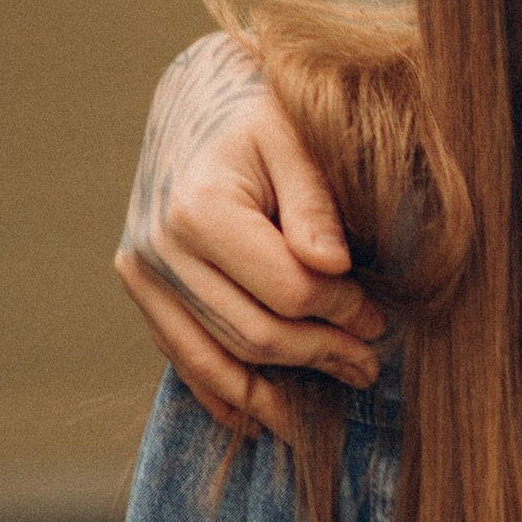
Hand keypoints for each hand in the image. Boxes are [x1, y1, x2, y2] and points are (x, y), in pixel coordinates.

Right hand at [115, 34, 380, 435]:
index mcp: (198, 209)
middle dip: (318, 355)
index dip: (340, 312)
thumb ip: (316, 201)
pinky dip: (223, 394)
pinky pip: (183, 360)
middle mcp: (158, 249)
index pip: (285, 291)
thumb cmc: (261, 115)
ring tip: (329, 399)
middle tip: (368, 363)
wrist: (198, 105)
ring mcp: (142, 276)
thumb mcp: (296, 138)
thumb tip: (332, 264)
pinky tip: (263, 417)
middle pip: (252, 334)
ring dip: (275, 392)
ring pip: (215, 361)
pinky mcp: (142, 292)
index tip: (378, 318)